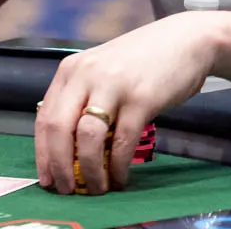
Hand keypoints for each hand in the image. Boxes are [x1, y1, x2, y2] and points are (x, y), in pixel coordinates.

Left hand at [34, 12, 220, 195]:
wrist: (186, 40)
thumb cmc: (143, 59)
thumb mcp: (102, 70)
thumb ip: (82, 97)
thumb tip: (67, 148)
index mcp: (71, 69)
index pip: (44, 117)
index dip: (43, 154)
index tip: (48, 179)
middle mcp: (87, 74)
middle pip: (59, 129)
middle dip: (59, 167)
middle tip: (67, 190)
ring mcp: (114, 85)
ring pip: (88, 138)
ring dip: (89, 171)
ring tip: (96, 188)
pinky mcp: (142, 99)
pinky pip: (122, 142)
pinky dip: (118, 166)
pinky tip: (120, 178)